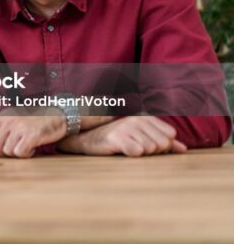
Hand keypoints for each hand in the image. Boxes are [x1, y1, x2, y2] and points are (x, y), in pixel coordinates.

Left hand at [0, 109, 66, 157]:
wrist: (58, 115)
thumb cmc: (34, 120)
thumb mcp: (14, 122)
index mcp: (3, 116)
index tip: (9, 144)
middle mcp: (9, 121)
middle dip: (6, 151)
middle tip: (18, 147)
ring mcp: (20, 128)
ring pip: (8, 151)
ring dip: (18, 153)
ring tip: (27, 145)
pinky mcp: (32, 136)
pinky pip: (20, 153)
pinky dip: (27, 154)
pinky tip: (33, 148)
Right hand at [57, 116, 187, 156]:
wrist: (88, 140)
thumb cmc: (117, 139)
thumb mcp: (141, 138)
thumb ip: (164, 142)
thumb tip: (183, 149)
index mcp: (145, 116)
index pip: (170, 135)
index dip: (162, 145)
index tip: (146, 144)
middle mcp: (137, 119)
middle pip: (163, 143)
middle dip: (153, 151)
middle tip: (136, 148)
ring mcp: (126, 127)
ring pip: (151, 149)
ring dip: (141, 154)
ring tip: (128, 149)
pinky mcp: (117, 138)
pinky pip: (138, 152)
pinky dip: (132, 155)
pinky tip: (123, 151)